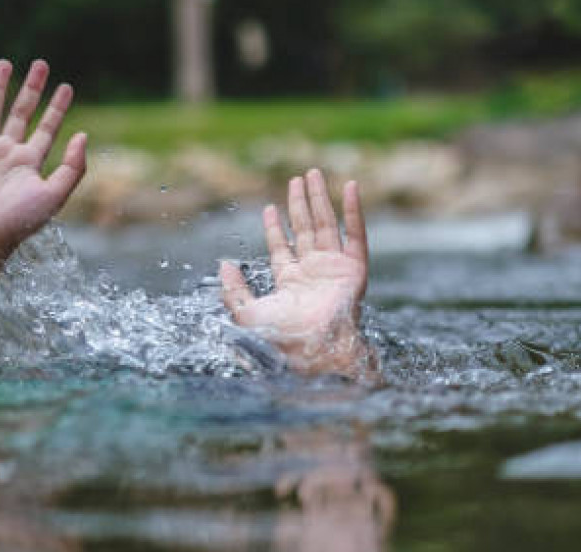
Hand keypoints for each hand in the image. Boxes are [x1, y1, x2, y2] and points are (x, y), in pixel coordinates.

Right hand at [0, 59, 86, 257]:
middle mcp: (7, 153)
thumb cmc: (19, 221)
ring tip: (5, 63)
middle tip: (41, 64)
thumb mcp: (55, 194)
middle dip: (32, 89)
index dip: (57, 108)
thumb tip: (84, 135)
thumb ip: (73, 167)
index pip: (47, 129)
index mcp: (29, 163)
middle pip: (21, 113)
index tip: (66, 87)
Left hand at [219, 169, 375, 377]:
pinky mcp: (354, 268)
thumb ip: (232, 289)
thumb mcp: (245, 313)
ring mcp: (334, 268)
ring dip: (320, 198)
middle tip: (297, 179)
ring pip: (327, 225)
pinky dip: (354, 210)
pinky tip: (349, 187)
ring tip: (312, 174)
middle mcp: (313, 273)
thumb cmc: (279, 336)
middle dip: (300, 204)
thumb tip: (224, 264)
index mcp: (290, 283)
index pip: (282, 247)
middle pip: (305, 229)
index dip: (275, 227)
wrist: (313, 347)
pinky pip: (355, 233)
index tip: (269, 207)